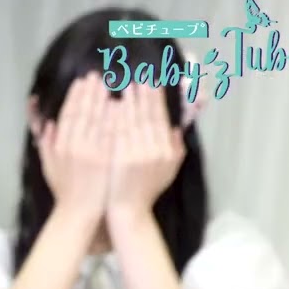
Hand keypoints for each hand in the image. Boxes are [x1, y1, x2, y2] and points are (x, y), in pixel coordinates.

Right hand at [35, 72, 112, 222]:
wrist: (80, 212)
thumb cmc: (65, 190)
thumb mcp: (49, 166)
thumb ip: (47, 144)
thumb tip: (47, 123)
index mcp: (60, 146)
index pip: (68, 114)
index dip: (75, 96)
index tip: (82, 82)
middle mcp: (74, 146)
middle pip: (83, 112)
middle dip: (90, 92)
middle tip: (97, 76)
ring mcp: (92, 152)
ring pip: (99, 119)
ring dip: (104, 100)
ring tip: (111, 84)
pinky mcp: (107, 159)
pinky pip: (113, 133)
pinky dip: (117, 117)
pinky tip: (122, 105)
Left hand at [106, 84, 183, 222]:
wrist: (128, 210)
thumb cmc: (147, 190)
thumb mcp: (169, 170)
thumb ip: (176, 148)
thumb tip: (177, 128)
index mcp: (167, 150)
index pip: (161, 119)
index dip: (157, 100)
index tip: (152, 83)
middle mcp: (154, 150)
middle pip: (148, 116)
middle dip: (144, 95)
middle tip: (139, 78)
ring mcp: (137, 154)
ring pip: (133, 122)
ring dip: (129, 102)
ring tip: (125, 85)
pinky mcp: (120, 159)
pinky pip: (118, 133)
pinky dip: (116, 118)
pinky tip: (112, 105)